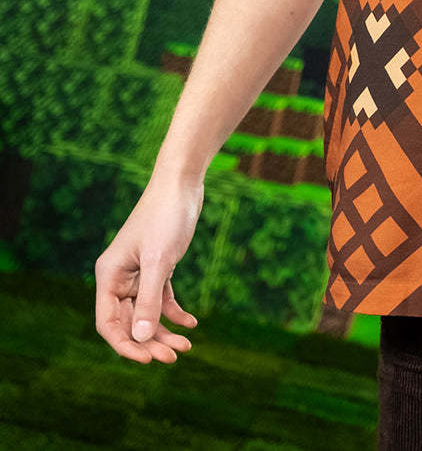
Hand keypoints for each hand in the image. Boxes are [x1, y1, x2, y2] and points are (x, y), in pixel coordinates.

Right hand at [94, 172, 204, 363]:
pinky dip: (174, 312)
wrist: (182, 182)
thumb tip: (140, 338)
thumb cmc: (166, 216)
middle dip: (149, 341)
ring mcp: (138, 273)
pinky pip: (161, 299)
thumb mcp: (159, 261)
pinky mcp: (158, 266)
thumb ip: (148, 300)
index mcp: (109, 276)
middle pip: (129, 322)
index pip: (108, 324)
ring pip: (146, 313)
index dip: (125, 345)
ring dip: (163, 331)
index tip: (149, 359)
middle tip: (174, 355)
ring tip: (186, 346)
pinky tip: (191, 322)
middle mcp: (119, 277)